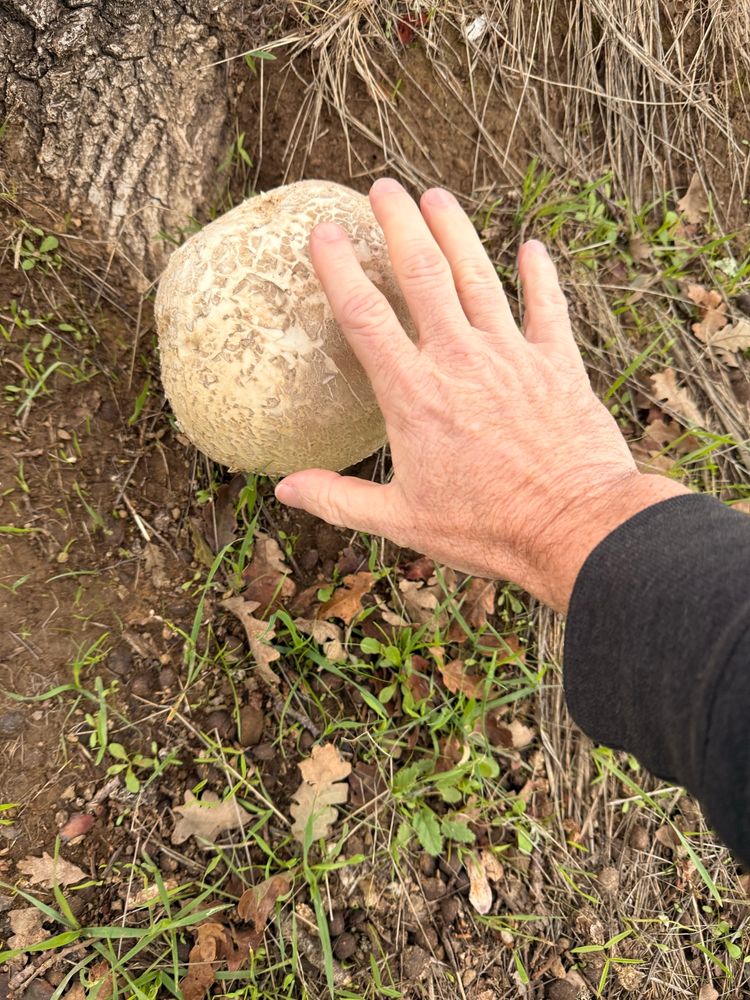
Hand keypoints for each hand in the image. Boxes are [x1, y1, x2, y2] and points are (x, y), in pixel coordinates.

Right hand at [275, 178, 687, 611]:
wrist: (573, 527)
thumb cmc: (486, 528)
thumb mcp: (401, 520)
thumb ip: (338, 499)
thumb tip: (284, 488)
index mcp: (414, 395)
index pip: (365, 316)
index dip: (340, 268)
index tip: (323, 231)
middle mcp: (460, 360)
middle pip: (423, 274)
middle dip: (399, 224)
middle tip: (383, 187)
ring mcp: (512, 355)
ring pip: (479, 276)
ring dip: (457, 231)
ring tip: (437, 196)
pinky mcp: (558, 363)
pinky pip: (548, 306)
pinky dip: (541, 275)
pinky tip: (533, 248)